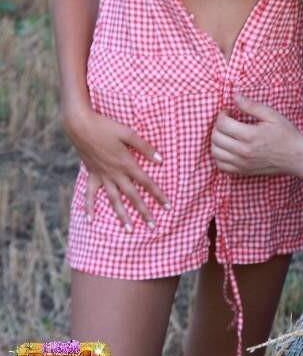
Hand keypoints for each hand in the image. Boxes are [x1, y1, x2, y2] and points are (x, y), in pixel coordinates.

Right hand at [61, 103, 169, 230]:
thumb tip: (160, 160)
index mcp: (127, 163)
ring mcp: (102, 176)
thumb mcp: (128, 133)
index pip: (146, 183)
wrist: (80, 126)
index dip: (158, 195)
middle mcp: (115, 174)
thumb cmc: (106, 127)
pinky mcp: (91, 174)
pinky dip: (89, 207)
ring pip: (114, 200)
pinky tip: (90, 220)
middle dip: (143, 212)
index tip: (168, 207)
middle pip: (132, 196)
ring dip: (122, 215)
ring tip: (129, 230)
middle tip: (152, 227)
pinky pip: (90, 195)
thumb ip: (145, 147)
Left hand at [211, 95, 302, 175]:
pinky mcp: (243, 171)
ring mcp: (242, 164)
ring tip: (226, 134)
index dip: (222, 114)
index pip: (222, 124)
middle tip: (227, 121)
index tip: (229, 111)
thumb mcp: (271, 115)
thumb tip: (234, 95)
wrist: (296, 156)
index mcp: (250, 135)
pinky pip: (221, 165)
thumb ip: (251, 106)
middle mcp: (243, 151)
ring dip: (216, 140)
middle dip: (218, 126)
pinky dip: (219, 156)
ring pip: (215, 152)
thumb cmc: (286, 134)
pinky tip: (226, 148)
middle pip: (216, 137)